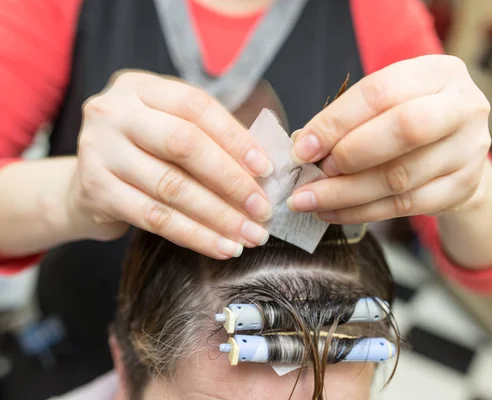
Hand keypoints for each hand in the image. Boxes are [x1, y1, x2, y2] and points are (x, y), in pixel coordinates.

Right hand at [67, 70, 272, 258]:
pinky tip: (223, 247)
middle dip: (232, 180)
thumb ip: (209, 137)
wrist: (85, 185)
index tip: (267, 169)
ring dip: (220, 216)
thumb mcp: (168, 129)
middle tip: (263, 209)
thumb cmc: (144, 153)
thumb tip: (265, 167)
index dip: (236, 137)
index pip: (196, 106)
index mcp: (139, 87)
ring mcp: (99, 151)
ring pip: (173, 187)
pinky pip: (156, 218)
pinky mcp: (95, 191)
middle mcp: (113, 112)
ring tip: (250, 234)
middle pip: (185, 144)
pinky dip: (196, 236)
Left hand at [287, 55, 491, 223]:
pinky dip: (362, 212)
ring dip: (346, 192)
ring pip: (401, 177)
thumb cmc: (409, 118)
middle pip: (405, 130)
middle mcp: (464, 106)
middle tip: (313, 172)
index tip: (303, 148)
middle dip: (350, 154)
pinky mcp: (464, 187)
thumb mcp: (386, 104)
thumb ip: (349, 119)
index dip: (337, 121)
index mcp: (439, 72)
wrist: (457, 151)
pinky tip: (332, 212)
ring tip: (310, 199)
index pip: (382, 91)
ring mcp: (469, 150)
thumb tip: (304, 145)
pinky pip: (405, 206)